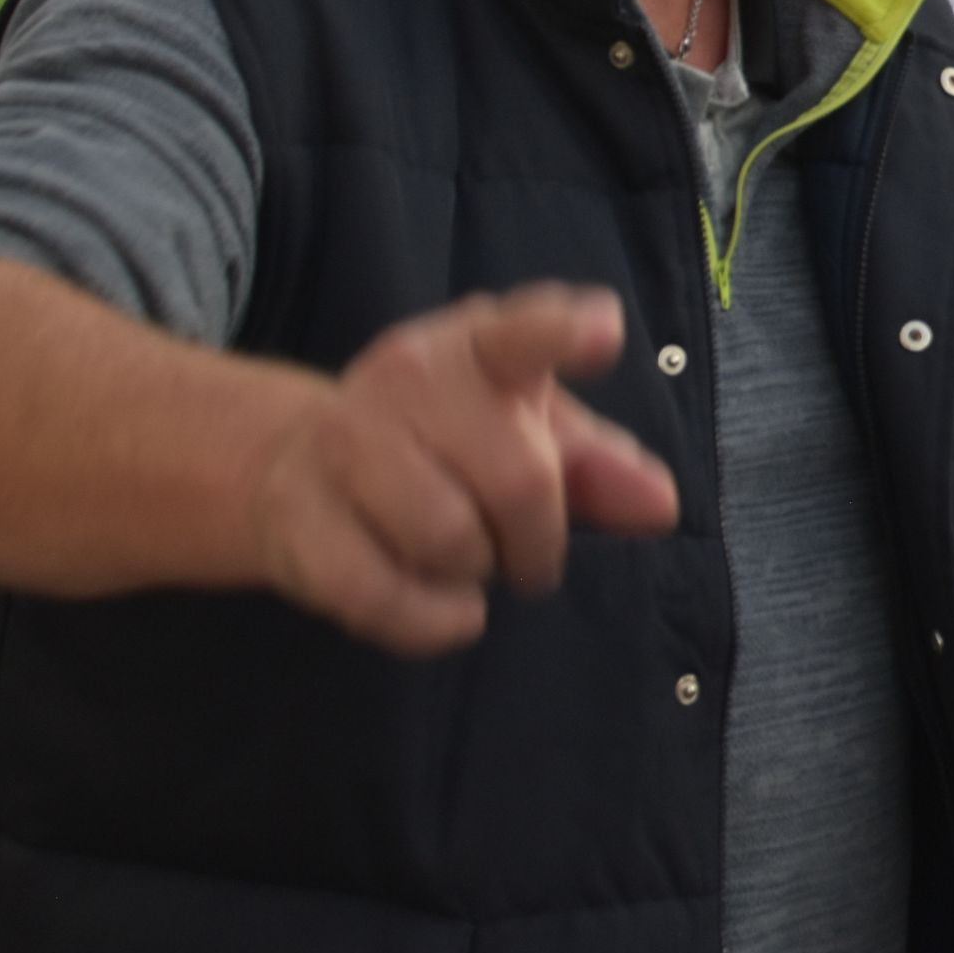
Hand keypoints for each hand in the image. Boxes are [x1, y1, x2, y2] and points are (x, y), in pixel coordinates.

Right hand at [248, 283, 680, 654]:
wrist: (293, 462)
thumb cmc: (445, 444)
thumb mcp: (529, 435)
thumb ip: (598, 466)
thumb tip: (660, 505)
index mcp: (477, 345)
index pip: (523, 332)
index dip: (564, 333)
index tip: (603, 332)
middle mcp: (406, 377)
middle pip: (518, 481)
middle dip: (540, 540)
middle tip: (530, 556)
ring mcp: (343, 441)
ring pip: (448, 540)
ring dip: (477, 574)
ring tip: (469, 564)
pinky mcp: (297, 515)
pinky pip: (380, 594)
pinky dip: (430, 621)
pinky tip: (448, 610)